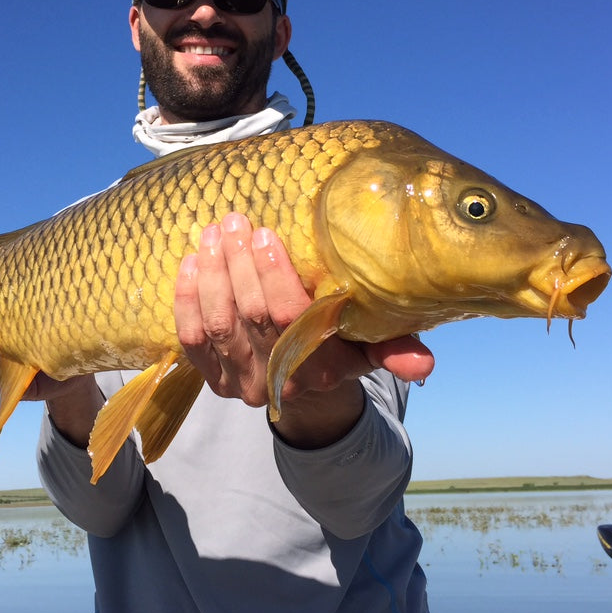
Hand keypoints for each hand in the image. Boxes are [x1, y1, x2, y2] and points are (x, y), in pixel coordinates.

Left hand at [173, 212, 434, 445]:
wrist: (306, 391)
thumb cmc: (341, 347)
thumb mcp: (371, 346)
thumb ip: (395, 347)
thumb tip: (423, 361)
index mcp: (318, 368)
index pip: (289, 319)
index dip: (273, 276)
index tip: (266, 234)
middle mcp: (274, 380)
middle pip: (248, 316)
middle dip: (238, 263)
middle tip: (234, 221)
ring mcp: (237, 382)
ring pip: (216, 324)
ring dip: (211, 274)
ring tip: (214, 233)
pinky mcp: (210, 378)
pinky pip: (189, 338)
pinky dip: (187, 298)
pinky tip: (191, 262)